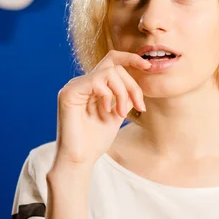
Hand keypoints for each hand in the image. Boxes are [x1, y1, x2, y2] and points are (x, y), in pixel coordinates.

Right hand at [54, 50, 150, 167]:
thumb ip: (124, 97)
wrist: (80, 159)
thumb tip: (138, 83)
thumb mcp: (117, 114)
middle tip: (139, 106)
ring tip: (122, 114)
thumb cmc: (96, 141)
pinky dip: (108, 95)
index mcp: (92, 86)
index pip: (111, 61)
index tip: (149, 66)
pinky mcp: (69, 92)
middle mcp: (82, 82)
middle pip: (114, 65)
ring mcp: (74, 86)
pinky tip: (107, 112)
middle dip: (132, 85)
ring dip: (123, 93)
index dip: (131, 58)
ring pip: (108, 71)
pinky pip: (96, 80)